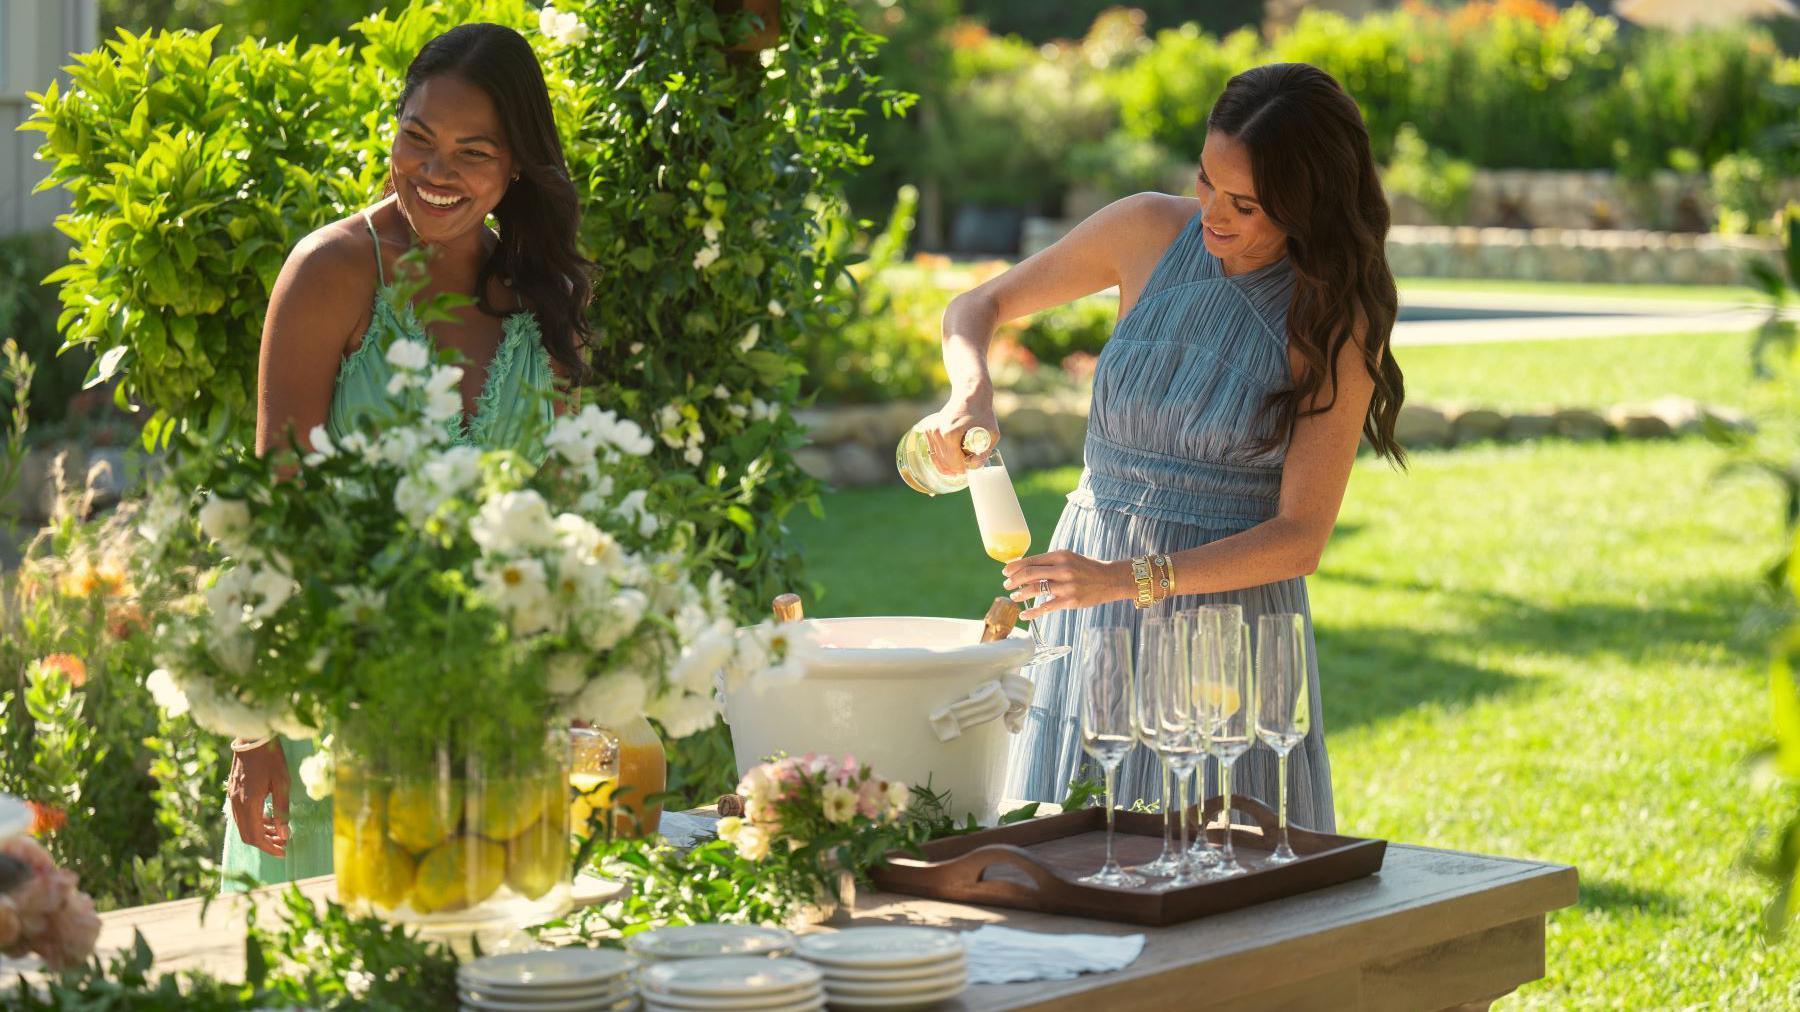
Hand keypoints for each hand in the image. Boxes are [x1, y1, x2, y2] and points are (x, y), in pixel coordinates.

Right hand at [227, 741, 290, 857]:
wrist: (252, 738)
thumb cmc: (271, 758)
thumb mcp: (282, 783)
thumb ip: (282, 810)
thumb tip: (284, 834)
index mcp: (249, 803)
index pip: (256, 836)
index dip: (269, 847)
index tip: (283, 852)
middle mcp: (237, 804)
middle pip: (247, 835)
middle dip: (265, 843)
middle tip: (282, 845)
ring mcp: (232, 798)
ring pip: (243, 826)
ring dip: (260, 833)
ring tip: (279, 833)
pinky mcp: (233, 793)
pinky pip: (241, 815)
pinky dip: (254, 822)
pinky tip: (269, 818)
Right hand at [920, 388, 998, 478]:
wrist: (970, 394)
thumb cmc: (982, 413)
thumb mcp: (992, 433)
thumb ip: (984, 453)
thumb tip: (974, 468)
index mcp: (950, 434)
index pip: (954, 462)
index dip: (964, 469)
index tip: (971, 466)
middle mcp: (937, 433)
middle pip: (944, 463)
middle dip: (956, 468)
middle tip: (967, 464)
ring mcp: (930, 431)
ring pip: (937, 458)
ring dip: (948, 463)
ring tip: (960, 457)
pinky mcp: (928, 429)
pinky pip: (932, 451)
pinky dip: (941, 457)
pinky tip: (951, 455)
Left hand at [1002, 551, 1133, 619]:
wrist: (1110, 579)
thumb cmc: (1086, 568)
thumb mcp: (1069, 558)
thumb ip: (1049, 563)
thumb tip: (1025, 568)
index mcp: (1061, 555)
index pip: (1032, 560)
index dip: (1015, 567)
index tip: (1005, 572)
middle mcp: (1063, 569)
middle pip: (1030, 574)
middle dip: (1014, 580)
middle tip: (1006, 585)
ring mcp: (1067, 586)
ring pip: (1035, 590)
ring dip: (1020, 594)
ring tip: (1014, 597)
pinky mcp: (1070, 601)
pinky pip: (1046, 607)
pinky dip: (1032, 612)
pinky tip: (1024, 614)